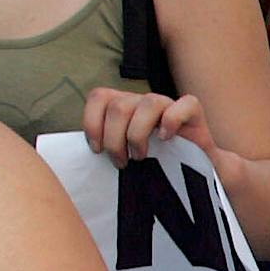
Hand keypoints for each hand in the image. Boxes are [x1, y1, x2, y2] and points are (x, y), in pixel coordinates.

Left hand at [83, 88, 220, 170]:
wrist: (194, 173)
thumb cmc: (154, 167)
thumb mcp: (122, 158)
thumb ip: (103, 151)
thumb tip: (74, 161)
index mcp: (123, 107)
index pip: (98, 97)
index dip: (92, 123)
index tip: (96, 150)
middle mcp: (142, 101)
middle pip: (118, 106)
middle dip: (114, 139)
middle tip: (121, 162)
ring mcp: (168, 103)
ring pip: (147, 103)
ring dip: (137, 134)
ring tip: (140, 157)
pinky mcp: (192, 110)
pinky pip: (181, 105)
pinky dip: (171, 121)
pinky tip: (166, 139)